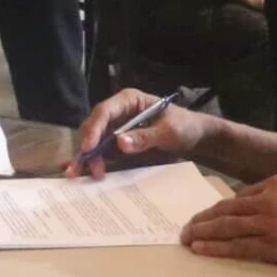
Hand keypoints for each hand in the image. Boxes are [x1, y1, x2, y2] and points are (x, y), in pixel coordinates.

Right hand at [65, 87, 225, 179]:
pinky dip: (94, 162)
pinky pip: (103, 153)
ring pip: (95, 142)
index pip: (104, 112)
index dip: (93, 129)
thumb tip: (119, 142)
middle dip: (87, 148)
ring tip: (80, 175)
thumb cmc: (185, 127)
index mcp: (129, 101)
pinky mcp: (120, 144)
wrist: (196, 139)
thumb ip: (145, 137)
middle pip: (94, 128)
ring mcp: (117, 129)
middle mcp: (119, 113)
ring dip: (87, 158)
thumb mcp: (169, 132)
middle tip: (81, 169)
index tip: (89, 148)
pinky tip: (85, 173)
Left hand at [181, 175, 276, 271]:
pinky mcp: (273, 246)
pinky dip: (216, 248)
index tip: (206, 215)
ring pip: (227, 227)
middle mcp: (268, 200)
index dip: (219, 208)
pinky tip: (201, 249)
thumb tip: (253, 207)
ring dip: (203, 233)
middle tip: (186, 227)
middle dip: (203, 219)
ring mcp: (269, 224)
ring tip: (187, 238)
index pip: (239, 196)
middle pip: (226, 209)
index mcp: (276, 183)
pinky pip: (237, 247)